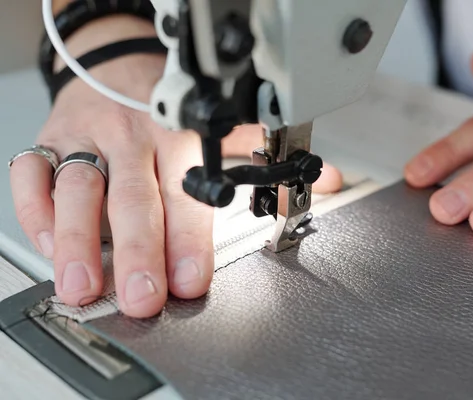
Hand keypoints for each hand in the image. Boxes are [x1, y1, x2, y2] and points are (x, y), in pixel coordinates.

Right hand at [9, 20, 341, 317]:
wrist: (113, 64)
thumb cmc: (165, 102)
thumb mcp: (219, 126)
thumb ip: (263, 156)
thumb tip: (324, 180)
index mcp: (177, 137)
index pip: (185, 194)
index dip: (189, 240)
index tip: (190, 281)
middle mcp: (131, 140)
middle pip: (133, 197)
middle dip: (138, 251)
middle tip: (142, 296)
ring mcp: (86, 141)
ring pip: (78, 189)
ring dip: (78, 240)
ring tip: (83, 285)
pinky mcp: (49, 143)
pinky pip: (31, 178)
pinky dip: (35, 214)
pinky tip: (51, 247)